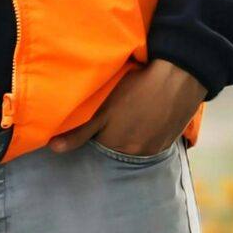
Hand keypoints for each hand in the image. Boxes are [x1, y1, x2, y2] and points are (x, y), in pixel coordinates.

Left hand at [48, 58, 205, 157]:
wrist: (180, 77)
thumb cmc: (137, 90)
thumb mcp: (103, 111)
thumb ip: (79, 133)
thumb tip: (53, 149)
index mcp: (116, 148)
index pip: (96, 150)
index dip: (94, 137)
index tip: (96, 123)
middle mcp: (135, 155)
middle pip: (116, 152)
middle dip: (111, 140)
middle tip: (115, 119)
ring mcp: (154, 150)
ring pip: (135, 149)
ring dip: (131, 139)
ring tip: (132, 118)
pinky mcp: (170, 142)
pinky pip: (153, 145)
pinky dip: (147, 136)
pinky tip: (147, 120)